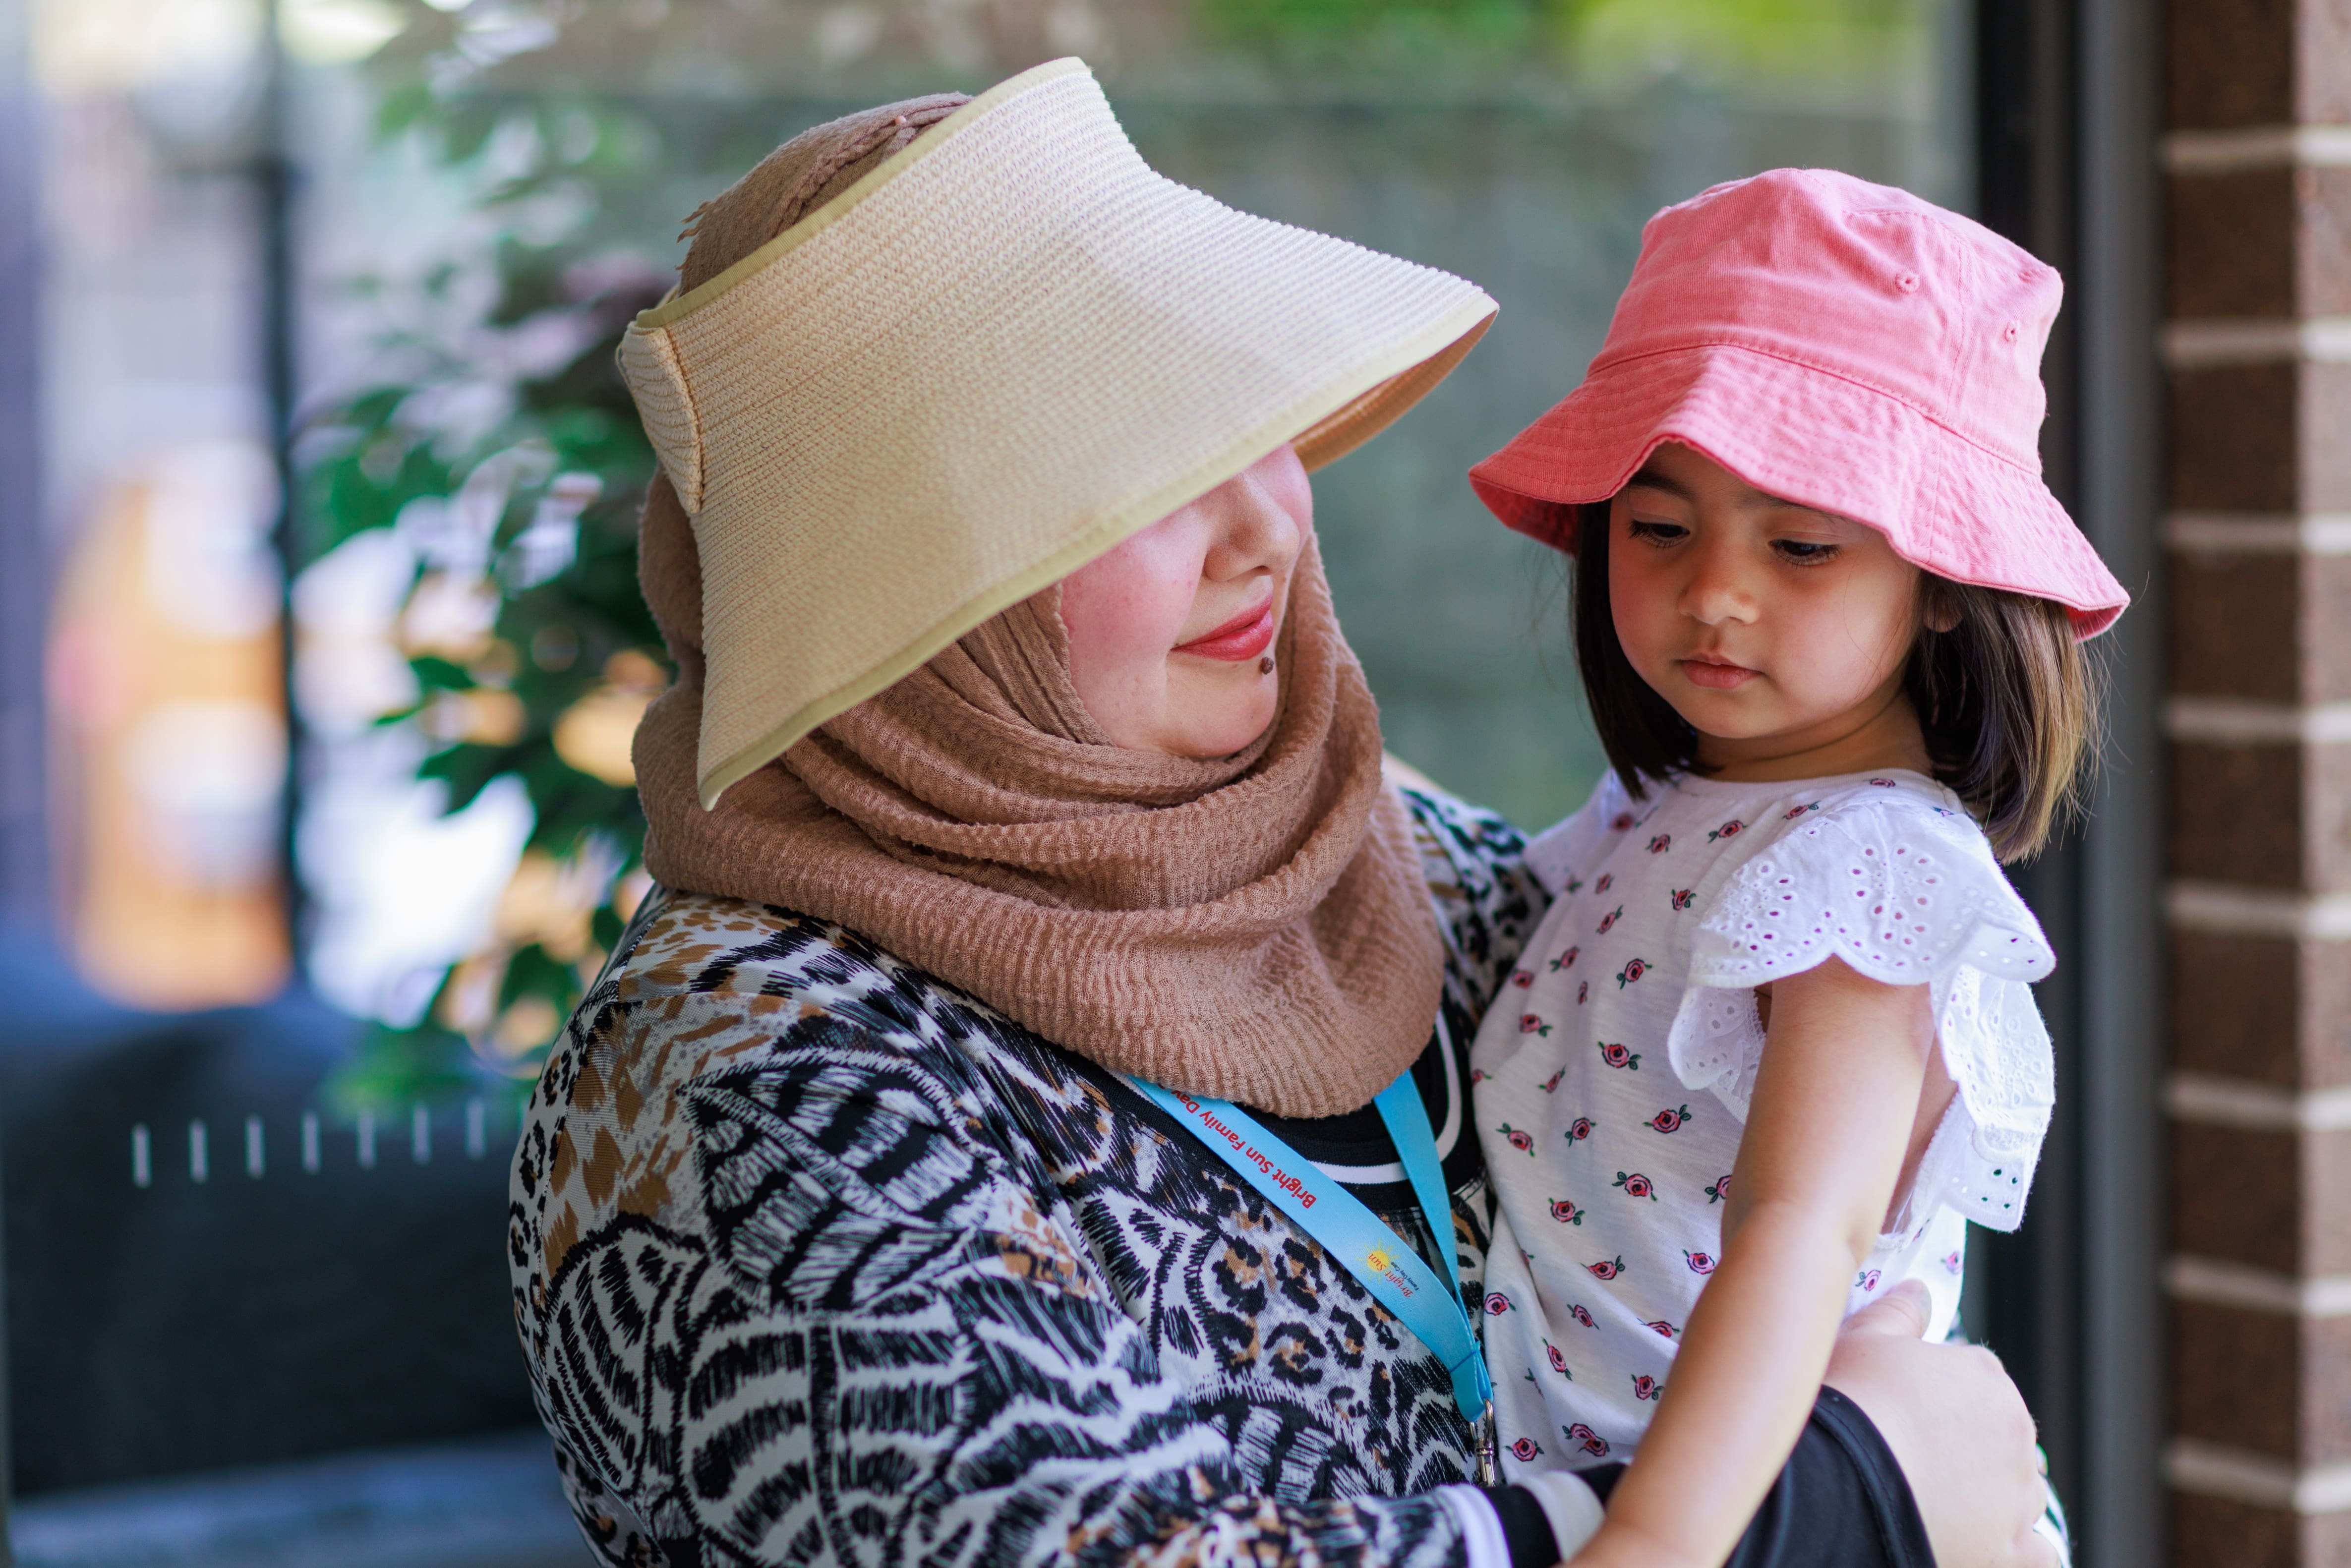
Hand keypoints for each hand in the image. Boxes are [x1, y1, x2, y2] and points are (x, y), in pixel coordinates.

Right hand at [1825, 1282, 2059, 1567]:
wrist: (1836, 1484)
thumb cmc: (1847, 1403)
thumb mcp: (1862, 1339)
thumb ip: (1898, 1312)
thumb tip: (1918, 1290)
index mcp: (1984, 1376)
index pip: (1976, 1379)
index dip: (1938, 1395)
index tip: (1904, 1409)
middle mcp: (2015, 1434)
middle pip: (2002, 1437)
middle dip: (1968, 1446)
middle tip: (1912, 1456)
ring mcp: (2016, 1496)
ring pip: (2022, 1493)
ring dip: (1993, 1496)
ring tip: (1936, 1499)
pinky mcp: (2008, 1551)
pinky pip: (2039, 1555)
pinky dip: (2022, 1549)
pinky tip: (1991, 1543)